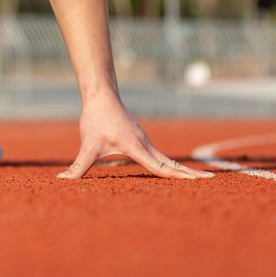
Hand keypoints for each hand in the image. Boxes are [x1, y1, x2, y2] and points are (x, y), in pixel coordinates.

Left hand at [59, 94, 211, 179]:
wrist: (100, 95)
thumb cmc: (95, 119)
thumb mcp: (87, 145)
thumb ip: (78, 166)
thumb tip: (63, 180)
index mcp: (137, 148)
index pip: (161, 167)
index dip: (179, 177)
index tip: (198, 181)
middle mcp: (145, 145)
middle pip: (171, 163)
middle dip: (190, 173)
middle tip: (212, 180)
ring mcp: (144, 141)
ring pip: (167, 159)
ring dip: (183, 169)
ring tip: (199, 178)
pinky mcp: (140, 139)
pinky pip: (159, 155)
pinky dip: (171, 164)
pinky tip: (175, 170)